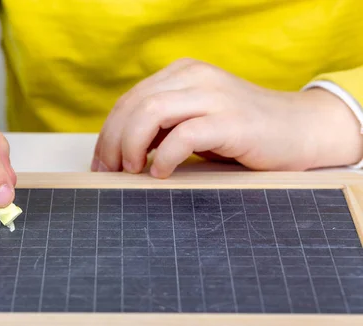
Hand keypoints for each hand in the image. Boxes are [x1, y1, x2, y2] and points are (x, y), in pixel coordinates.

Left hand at [92, 58, 362, 176]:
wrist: (301, 131)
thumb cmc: (243, 133)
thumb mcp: (195, 121)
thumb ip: (162, 127)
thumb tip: (119, 153)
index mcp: (183, 74)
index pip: (130, 100)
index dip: (108, 133)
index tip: (102, 162)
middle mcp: (196, 77)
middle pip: (134, 105)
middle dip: (113, 142)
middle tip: (109, 172)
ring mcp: (215, 96)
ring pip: (152, 112)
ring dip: (132, 145)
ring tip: (132, 170)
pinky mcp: (233, 120)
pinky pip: (184, 134)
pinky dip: (165, 156)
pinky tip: (161, 173)